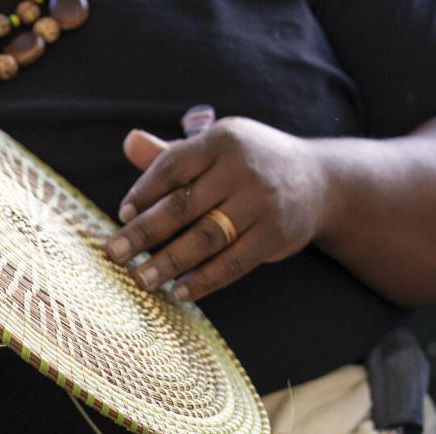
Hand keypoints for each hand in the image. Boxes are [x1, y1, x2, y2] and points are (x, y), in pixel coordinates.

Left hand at [105, 116, 331, 300]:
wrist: (321, 180)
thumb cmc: (250, 164)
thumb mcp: (216, 149)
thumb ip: (171, 153)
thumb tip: (128, 141)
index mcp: (222, 140)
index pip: (173, 166)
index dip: (144, 191)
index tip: (122, 214)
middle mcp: (242, 169)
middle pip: (183, 205)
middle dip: (144, 232)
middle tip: (114, 253)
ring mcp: (261, 203)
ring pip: (205, 238)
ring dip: (169, 262)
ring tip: (141, 279)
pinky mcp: (275, 234)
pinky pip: (233, 262)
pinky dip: (204, 280)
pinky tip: (178, 291)